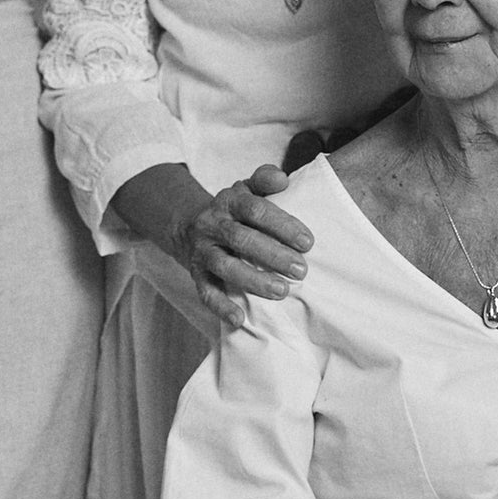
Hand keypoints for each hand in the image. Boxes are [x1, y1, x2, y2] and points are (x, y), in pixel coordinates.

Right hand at [176, 166, 313, 327]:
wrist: (189, 225)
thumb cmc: (234, 209)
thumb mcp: (246, 188)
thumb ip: (264, 179)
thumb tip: (282, 179)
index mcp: (229, 201)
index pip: (255, 210)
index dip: (282, 225)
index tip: (308, 242)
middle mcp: (212, 224)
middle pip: (241, 239)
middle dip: (273, 255)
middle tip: (301, 270)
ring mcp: (202, 250)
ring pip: (225, 266)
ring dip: (253, 280)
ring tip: (281, 292)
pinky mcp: (196, 274)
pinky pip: (205, 292)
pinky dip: (221, 306)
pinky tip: (240, 319)